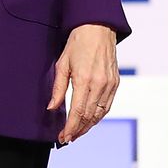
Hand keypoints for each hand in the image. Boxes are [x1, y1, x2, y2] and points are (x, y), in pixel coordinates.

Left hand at [49, 24, 118, 143]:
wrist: (98, 28)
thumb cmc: (77, 43)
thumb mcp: (62, 64)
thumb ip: (58, 88)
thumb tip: (52, 108)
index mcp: (84, 79)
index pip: (78, 112)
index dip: (70, 128)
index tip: (63, 137)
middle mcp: (100, 84)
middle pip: (89, 116)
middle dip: (78, 130)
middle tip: (67, 138)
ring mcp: (110, 84)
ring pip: (100, 114)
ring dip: (88, 126)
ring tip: (77, 132)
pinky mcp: (115, 83)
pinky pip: (107, 105)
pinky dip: (98, 116)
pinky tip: (90, 120)